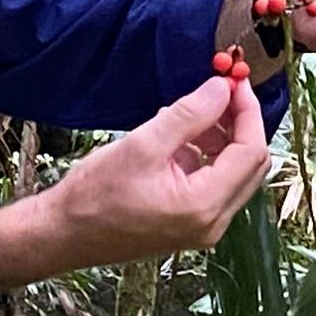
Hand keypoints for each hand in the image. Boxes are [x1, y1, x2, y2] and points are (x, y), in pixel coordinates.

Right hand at [34, 77, 269, 271]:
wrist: (63, 234)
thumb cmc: (95, 195)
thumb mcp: (143, 144)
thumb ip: (189, 114)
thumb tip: (223, 88)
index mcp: (204, 206)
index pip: (251, 152)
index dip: (248, 112)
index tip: (233, 82)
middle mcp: (212, 223)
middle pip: (250, 165)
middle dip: (239, 124)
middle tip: (220, 91)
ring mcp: (202, 227)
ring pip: (233, 174)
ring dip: (222, 138)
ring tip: (191, 112)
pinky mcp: (189, 225)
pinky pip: (213, 185)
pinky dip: (206, 156)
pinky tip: (179, 137)